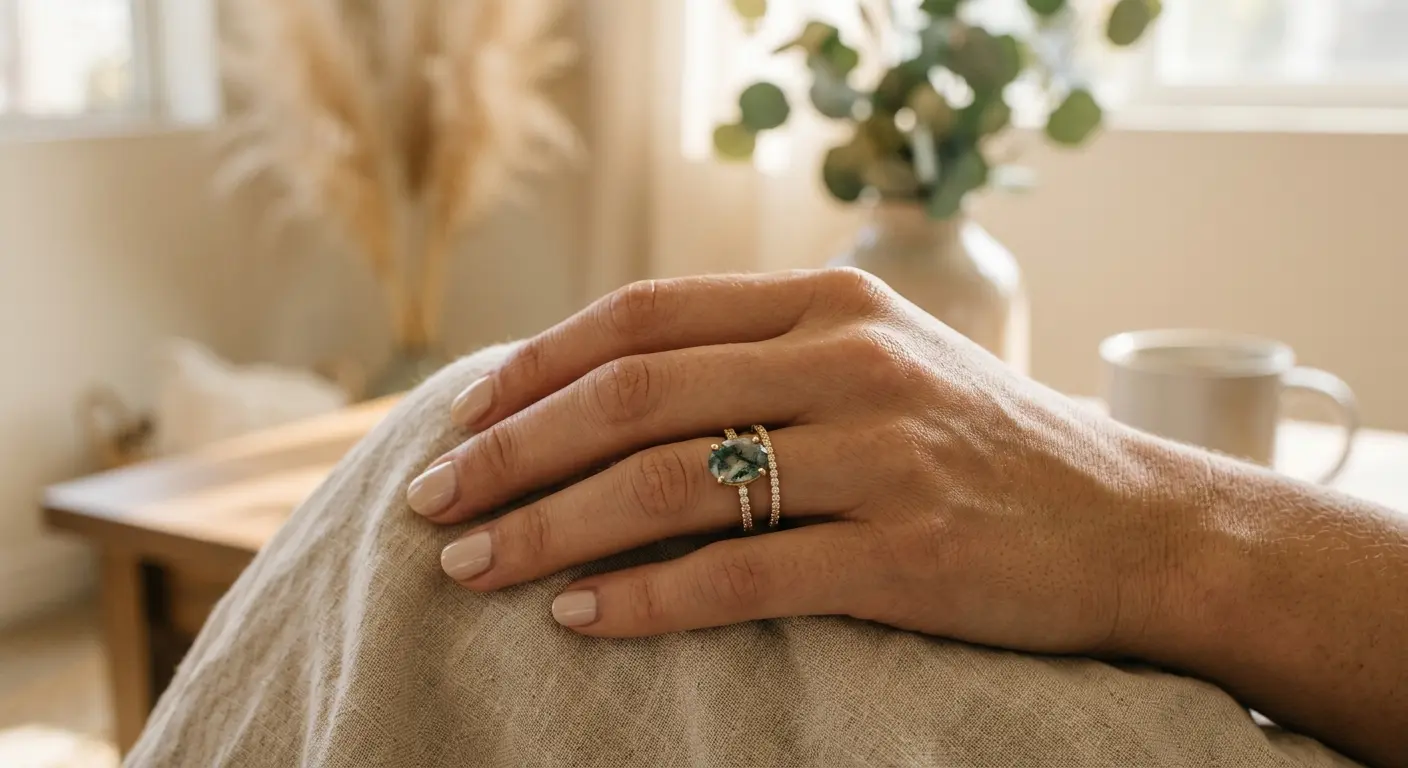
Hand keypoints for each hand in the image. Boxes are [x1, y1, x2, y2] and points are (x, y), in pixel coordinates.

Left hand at [407, 269, 1183, 654]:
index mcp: (829, 302)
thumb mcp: (880, 360)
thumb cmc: (984, 444)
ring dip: (553, 528)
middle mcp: (849, 359)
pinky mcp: (905, 555)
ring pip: (670, 485)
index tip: (464, 420)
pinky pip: (742, 576)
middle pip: (633, 396)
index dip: (536, 367)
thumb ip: (763, 356)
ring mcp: (881, 454)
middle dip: (513, 452)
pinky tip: (580, 621)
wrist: (1136, 522)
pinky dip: (646, 600)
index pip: (642, 316)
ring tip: (473, 565)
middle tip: (434, 501)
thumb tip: (608, 394)